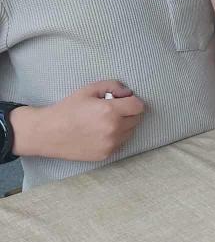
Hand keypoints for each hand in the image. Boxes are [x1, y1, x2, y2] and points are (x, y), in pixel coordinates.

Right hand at [13, 81, 144, 160]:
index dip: (132, 101)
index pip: (138, 106)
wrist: (49, 133)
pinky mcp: (105, 155)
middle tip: (113, 110)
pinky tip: (101, 132)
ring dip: (124, 125)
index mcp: (110, 111)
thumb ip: (113, 86)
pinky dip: (116, 137)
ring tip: (106, 121)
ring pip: (130, 132)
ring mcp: (110, 144)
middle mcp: (113, 129)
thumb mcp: (89, 89)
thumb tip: (128, 93)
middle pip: (137, 119)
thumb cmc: (68, 108)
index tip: (123, 100)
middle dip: (129, 112)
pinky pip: (121, 144)